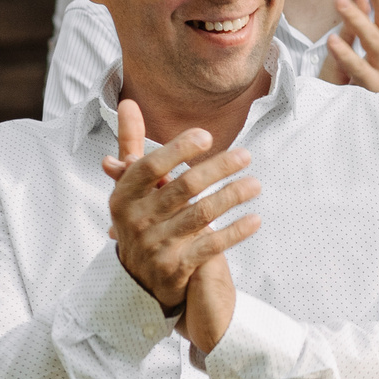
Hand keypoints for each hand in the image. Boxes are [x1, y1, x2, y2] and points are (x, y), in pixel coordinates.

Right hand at [105, 100, 257, 352]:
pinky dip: (234, 233)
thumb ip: (132, 144)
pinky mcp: (174, 267)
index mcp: (123, 196)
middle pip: (183, 187)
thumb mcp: (131, 185)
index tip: (208, 136)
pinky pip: (210, 247)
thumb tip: (128, 102)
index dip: (178, 149)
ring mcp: (154, 245)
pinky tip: (255, 220)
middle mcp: (135, 220)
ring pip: (200, 215)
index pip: (150, 167)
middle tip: (246, 155)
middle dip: (217, 169)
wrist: (139, 277)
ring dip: (232, 197)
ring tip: (255, 184)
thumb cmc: (141, 216)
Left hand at [321, 0, 378, 91]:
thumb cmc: (361, 79)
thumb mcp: (362, 46)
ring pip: (375, 42)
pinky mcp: (373, 90)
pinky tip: (332, 40)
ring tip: (339, 0)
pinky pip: (359, 69)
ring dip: (358, 19)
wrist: (361, 119)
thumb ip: (363, 20)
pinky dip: (346, 54)